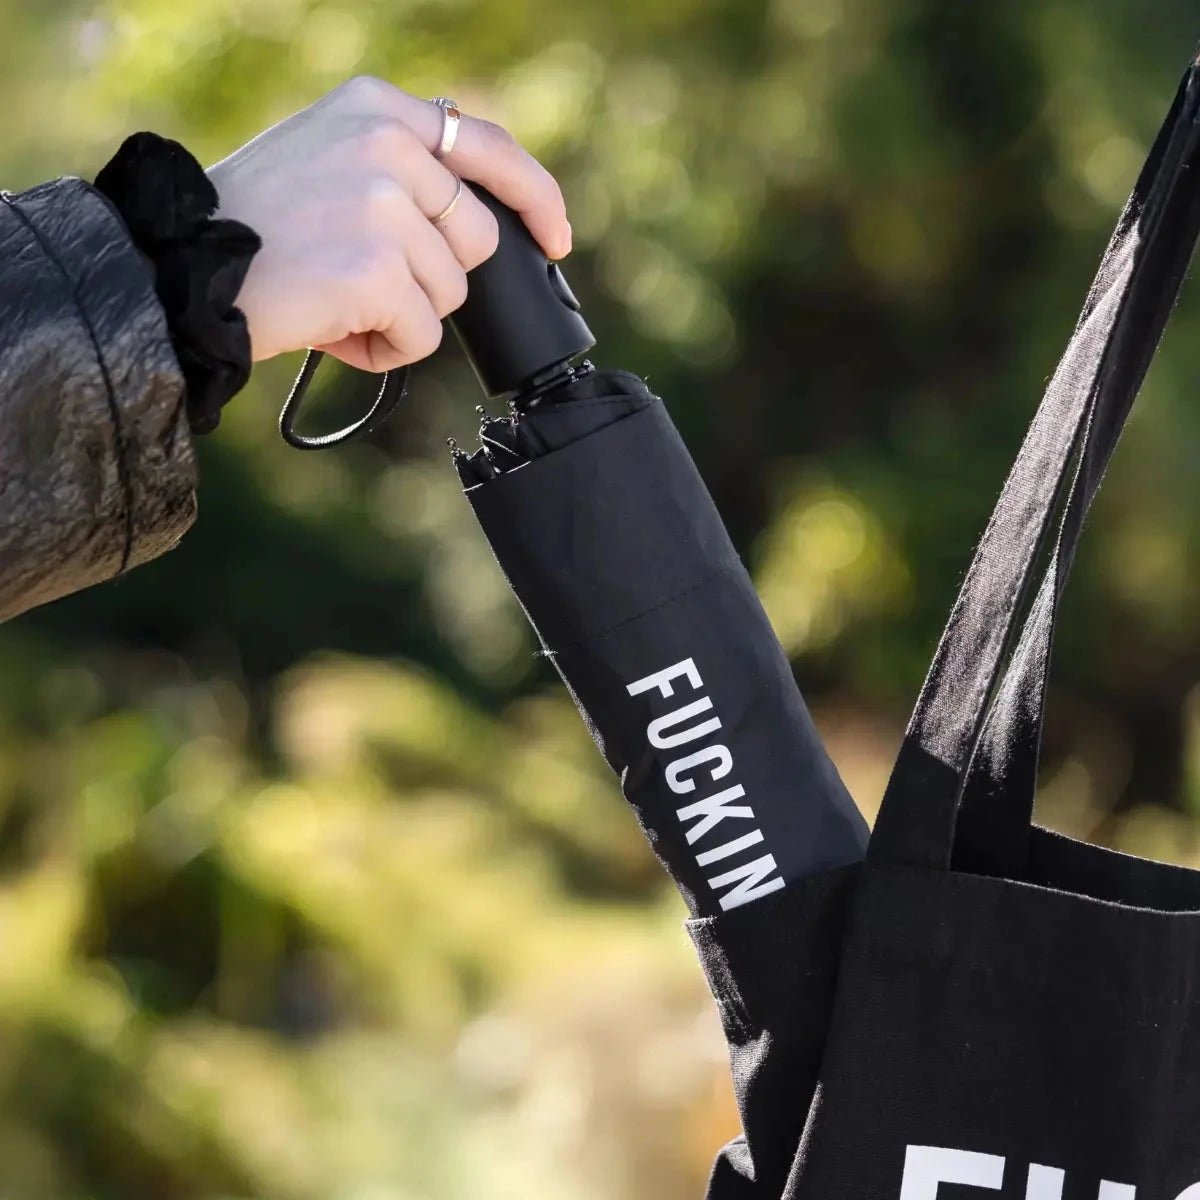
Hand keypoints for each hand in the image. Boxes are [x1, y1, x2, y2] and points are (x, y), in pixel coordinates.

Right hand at [206, 76, 571, 369]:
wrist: (182, 265)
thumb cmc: (254, 226)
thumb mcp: (328, 158)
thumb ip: (401, 169)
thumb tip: (479, 225)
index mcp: (378, 109)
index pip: (489, 147)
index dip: (536, 199)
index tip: (556, 239)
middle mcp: (388, 145)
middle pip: (474, 242)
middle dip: (432, 277)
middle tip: (360, 278)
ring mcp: (385, 206)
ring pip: (450, 296)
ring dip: (402, 316)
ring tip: (334, 301)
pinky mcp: (378, 269)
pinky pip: (423, 337)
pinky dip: (383, 351)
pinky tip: (332, 330)